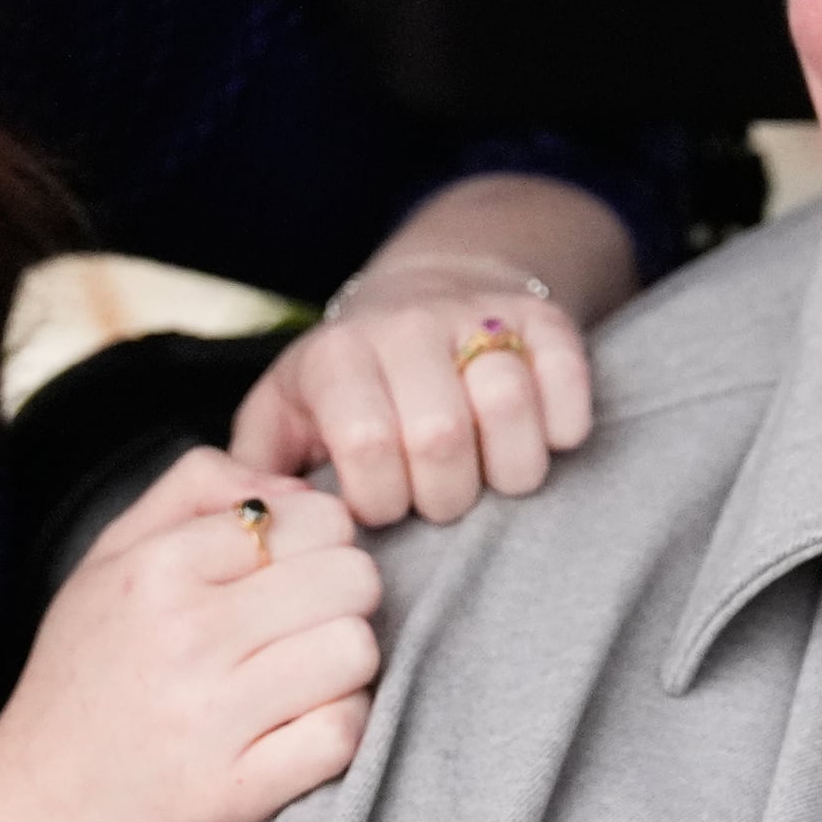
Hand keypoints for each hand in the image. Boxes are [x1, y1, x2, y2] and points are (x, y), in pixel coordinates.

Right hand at [0, 447, 378, 821]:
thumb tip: (298, 485)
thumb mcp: (109, 559)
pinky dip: (337, 730)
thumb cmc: (83, 677)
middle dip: (343, 598)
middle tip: (307, 625)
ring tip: (303, 677)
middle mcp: (184, 635)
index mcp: (156, 568)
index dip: (322, 542)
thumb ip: (197, 489)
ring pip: (356, 650)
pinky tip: (299, 728)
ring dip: (345, 666)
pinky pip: (343, 732)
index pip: (313, 517)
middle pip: (350, 576)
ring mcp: (212, 718)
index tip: (296, 573)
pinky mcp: (236, 792)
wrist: (33, 816)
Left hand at [231, 262, 595, 525]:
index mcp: (337, 355)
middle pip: (440, 434)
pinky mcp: (543, 318)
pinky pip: (568, 375)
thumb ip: (253, 473)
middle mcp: (407, 325)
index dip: (380, 498)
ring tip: (489, 480)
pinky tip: (540, 441)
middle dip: (445, 497)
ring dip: (508, 470)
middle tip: (437, 500)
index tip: (380, 504)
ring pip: (508, 402)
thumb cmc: (345, 386)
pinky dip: (564, 424)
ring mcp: (479, 315)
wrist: (422, 294)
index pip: (365, 443)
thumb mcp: (282, 415)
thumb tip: (253, 527)